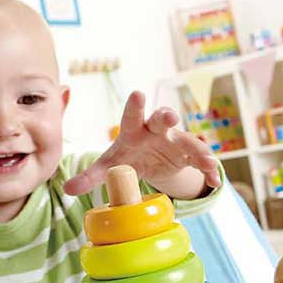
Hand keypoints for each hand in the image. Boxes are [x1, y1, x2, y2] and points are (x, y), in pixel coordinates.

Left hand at [64, 91, 220, 197]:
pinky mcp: (189, 154)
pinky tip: (215, 178)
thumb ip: (91, 177)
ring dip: (197, 148)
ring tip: (205, 159)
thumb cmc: (128, 157)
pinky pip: (200, 160)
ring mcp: (175, 141)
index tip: (137, 93)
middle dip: (166, 117)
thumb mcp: (110, 166)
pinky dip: (208, 168)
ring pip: (188, 140)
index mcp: (134, 130)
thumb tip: (67, 189)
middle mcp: (156, 131)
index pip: (131, 117)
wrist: (152, 161)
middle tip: (170, 117)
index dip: (134, 106)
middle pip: (162, 119)